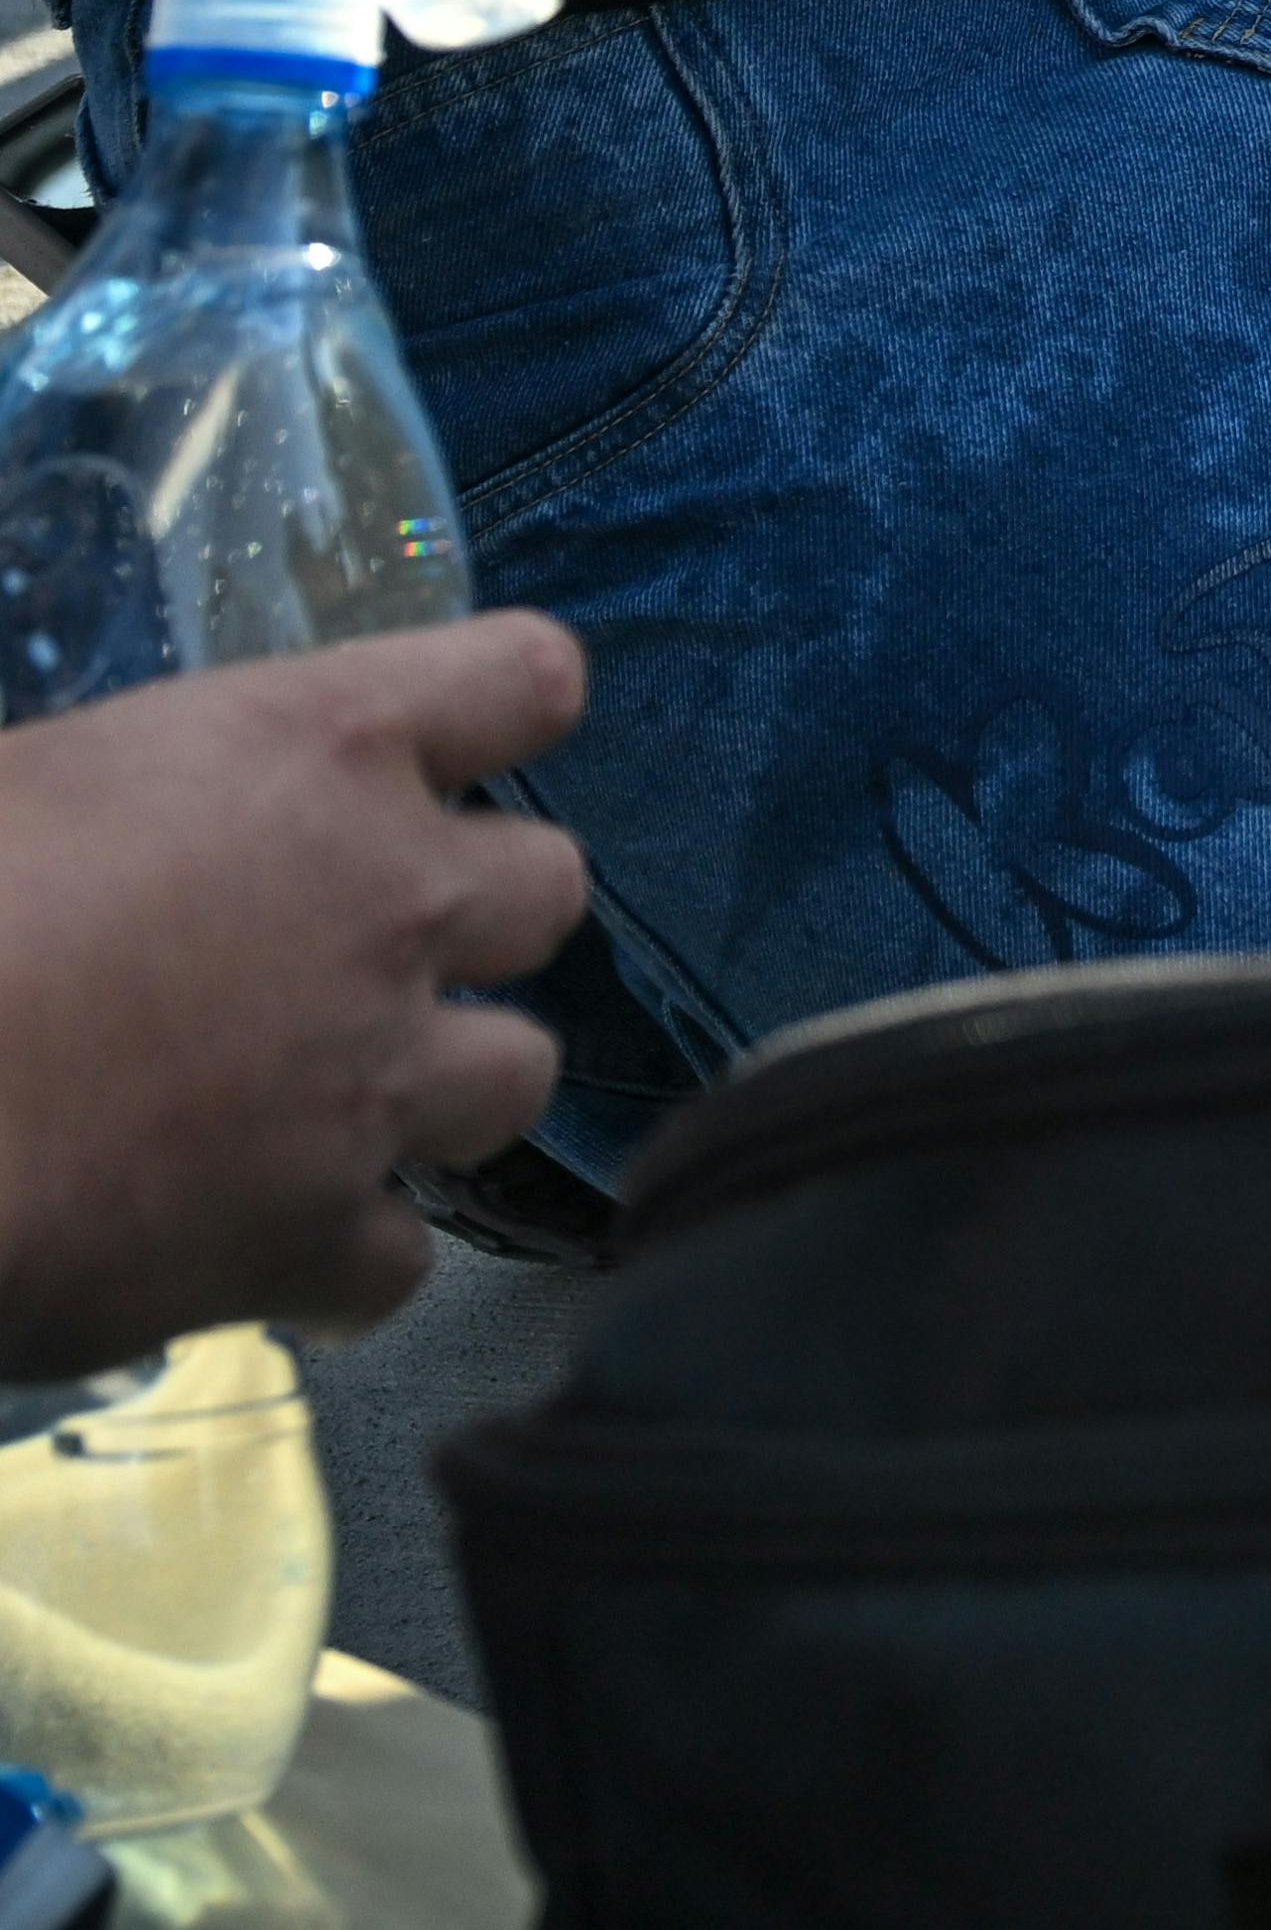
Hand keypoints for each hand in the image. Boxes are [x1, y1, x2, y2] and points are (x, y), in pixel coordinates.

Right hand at [0, 619, 598, 1369]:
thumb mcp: (36, 784)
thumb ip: (151, 799)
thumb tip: (133, 834)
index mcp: (321, 751)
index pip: (523, 679)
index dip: (497, 714)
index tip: (444, 756)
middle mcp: (391, 903)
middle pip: (546, 889)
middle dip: (473, 922)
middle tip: (357, 956)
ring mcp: (376, 1077)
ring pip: (518, 1076)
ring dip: (439, 1092)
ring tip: (331, 1112)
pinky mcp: (320, 1234)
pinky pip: (398, 1261)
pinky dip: (337, 1266)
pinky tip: (259, 1254)